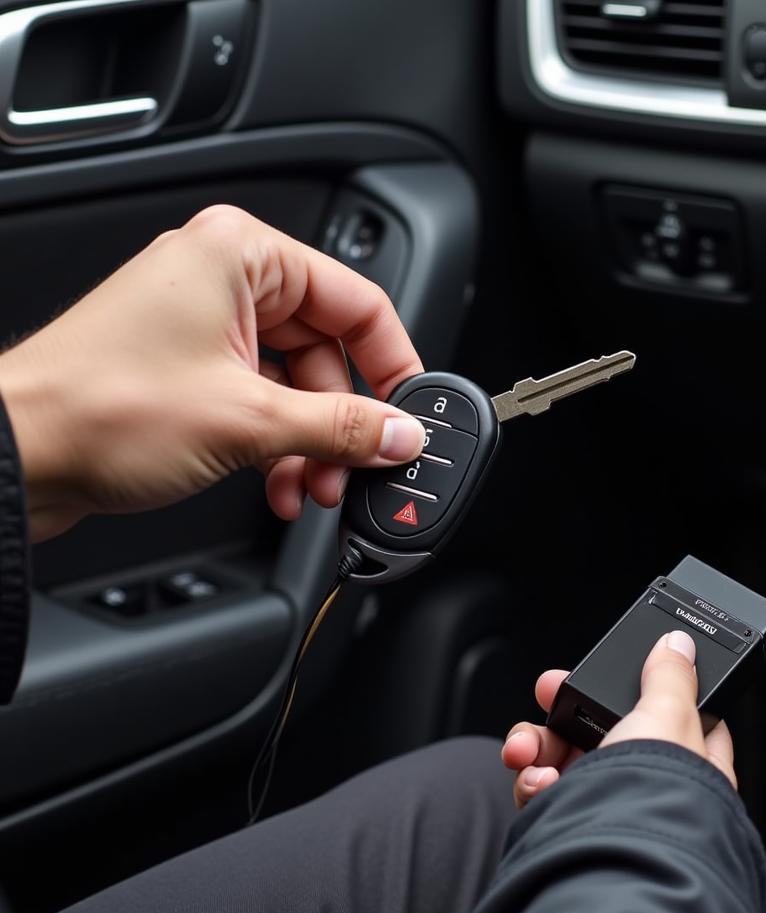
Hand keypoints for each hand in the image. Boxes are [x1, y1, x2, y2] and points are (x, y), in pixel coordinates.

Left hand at [0, 205, 425, 540]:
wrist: (16, 455)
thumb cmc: (96, 409)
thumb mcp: (249, 421)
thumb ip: (341, 427)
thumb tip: (400, 433)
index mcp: (241, 255)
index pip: (358, 300)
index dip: (394, 364)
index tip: (410, 413)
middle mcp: (223, 279)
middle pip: (327, 350)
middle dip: (342, 422)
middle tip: (355, 468)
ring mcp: (204, 324)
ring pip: (295, 384)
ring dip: (311, 444)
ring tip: (311, 488)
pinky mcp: (189, 367)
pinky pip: (261, 401)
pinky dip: (278, 447)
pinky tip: (279, 486)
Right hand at [502, 631, 736, 808]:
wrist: (611, 865)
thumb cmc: (656, 798)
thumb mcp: (669, 715)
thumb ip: (669, 676)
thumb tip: (678, 645)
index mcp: (688, 760)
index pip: (663, 711)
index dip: (630, 685)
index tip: (602, 669)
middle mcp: (646, 786)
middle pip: (599, 728)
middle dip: (562, 710)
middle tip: (546, 694)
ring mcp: (605, 809)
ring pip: (562, 758)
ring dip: (536, 746)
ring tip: (525, 752)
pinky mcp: (568, 829)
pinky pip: (541, 793)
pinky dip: (531, 783)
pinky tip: (536, 784)